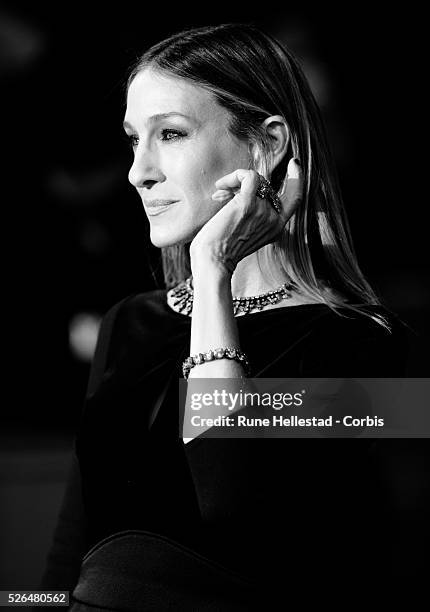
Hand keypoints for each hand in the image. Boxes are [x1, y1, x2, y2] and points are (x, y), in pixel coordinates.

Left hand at [189, 158, 302, 275]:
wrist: (213, 262)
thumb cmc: (221, 252)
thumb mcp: (246, 234)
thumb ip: (253, 218)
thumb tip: (237, 192)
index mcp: (276, 228)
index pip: (295, 199)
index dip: (297, 179)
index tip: (294, 164)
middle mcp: (274, 219)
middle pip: (266, 187)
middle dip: (243, 188)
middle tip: (223, 195)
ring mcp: (263, 211)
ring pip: (255, 180)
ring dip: (234, 184)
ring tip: (219, 195)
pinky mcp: (248, 203)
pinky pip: (248, 176)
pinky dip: (234, 176)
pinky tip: (220, 186)